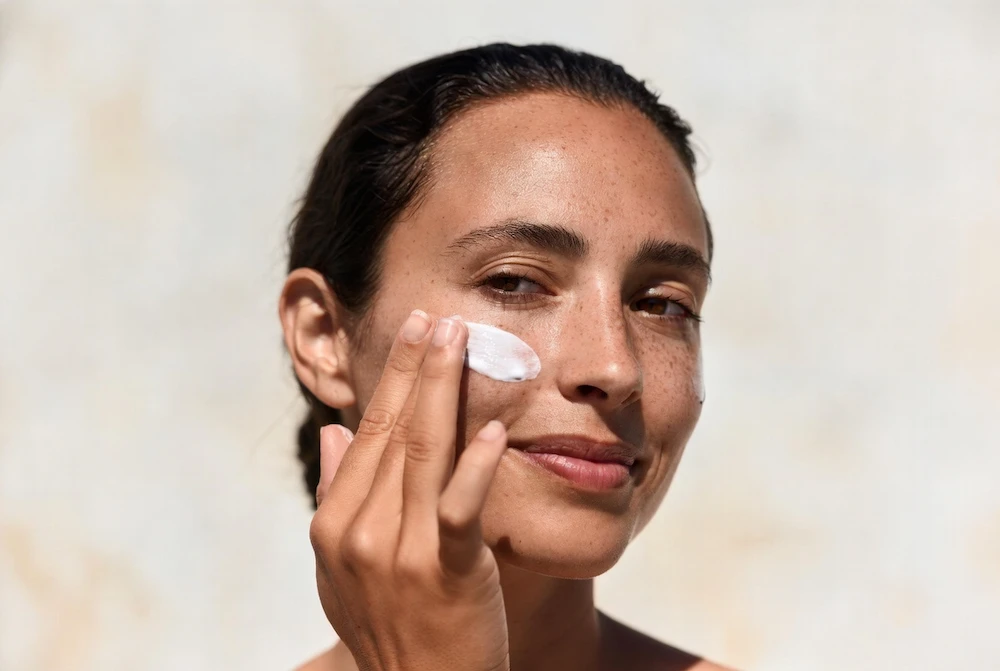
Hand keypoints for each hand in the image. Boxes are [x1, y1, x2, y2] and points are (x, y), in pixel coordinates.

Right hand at [310, 311, 510, 670]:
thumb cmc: (392, 629)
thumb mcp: (344, 568)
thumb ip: (338, 495)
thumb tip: (335, 432)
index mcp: (335, 525)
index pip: (368, 434)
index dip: (392, 379)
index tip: (412, 335)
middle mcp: (359, 533)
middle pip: (393, 431)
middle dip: (415, 367)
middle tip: (435, 315)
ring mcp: (401, 554)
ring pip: (423, 452)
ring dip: (443, 389)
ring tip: (461, 340)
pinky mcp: (448, 574)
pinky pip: (460, 509)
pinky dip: (477, 466)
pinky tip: (497, 429)